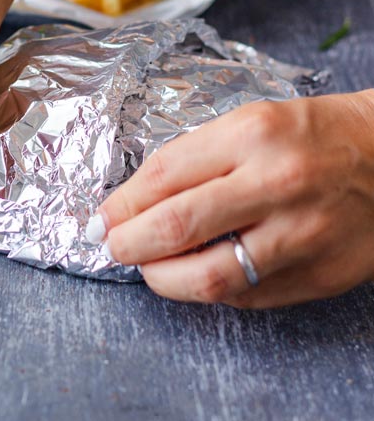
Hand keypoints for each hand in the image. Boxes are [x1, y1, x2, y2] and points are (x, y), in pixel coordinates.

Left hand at [87, 90, 373, 306]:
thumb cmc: (311, 134)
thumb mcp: (249, 122)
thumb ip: (195, 158)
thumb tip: (134, 202)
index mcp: (252, 133)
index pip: (165, 174)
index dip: (122, 202)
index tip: (101, 217)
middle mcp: (277, 183)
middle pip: (178, 226)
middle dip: (129, 243)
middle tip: (111, 246)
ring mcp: (301, 235)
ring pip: (210, 277)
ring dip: (163, 279)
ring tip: (148, 269)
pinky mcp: (319, 275)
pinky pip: (248, 298)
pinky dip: (212, 292)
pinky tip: (197, 277)